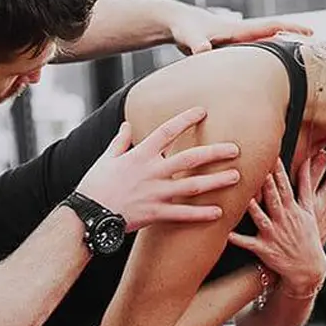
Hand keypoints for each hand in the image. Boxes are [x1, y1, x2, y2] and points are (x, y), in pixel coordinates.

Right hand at [77, 107, 240, 232]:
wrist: (88, 214)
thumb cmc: (95, 186)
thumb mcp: (106, 159)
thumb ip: (120, 141)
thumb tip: (126, 126)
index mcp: (140, 154)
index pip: (167, 130)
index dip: (186, 119)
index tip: (203, 111)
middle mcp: (152, 171)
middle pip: (190, 159)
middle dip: (215, 152)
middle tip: (236, 149)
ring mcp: (156, 193)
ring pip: (192, 186)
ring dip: (216, 181)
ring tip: (237, 177)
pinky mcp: (155, 214)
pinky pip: (183, 214)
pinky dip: (201, 214)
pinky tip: (219, 213)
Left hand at [166, 4, 312, 55]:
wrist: (177, 22)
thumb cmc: (183, 28)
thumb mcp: (190, 37)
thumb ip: (197, 44)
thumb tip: (204, 50)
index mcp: (237, 31)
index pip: (270, 27)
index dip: (291, 29)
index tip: (310, 32)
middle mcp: (241, 33)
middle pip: (273, 34)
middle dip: (293, 36)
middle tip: (315, 44)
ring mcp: (236, 40)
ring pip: (264, 44)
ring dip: (281, 48)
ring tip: (299, 59)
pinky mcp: (229, 48)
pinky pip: (252, 53)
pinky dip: (263, 58)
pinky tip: (269, 69)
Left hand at [228, 151, 325, 298]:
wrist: (309, 268)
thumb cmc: (308, 237)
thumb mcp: (310, 210)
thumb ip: (306, 184)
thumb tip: (307, 161)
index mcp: (293, 209)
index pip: (285, 185)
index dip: (278, 170)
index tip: (271, 154)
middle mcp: (283, 220)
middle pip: (273, 198)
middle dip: (265, 183)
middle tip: (255, 166)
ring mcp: (273, 235)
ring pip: (261, 218)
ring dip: (252, 208)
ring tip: (242, 196)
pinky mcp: (265, 250)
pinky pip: (249, 244)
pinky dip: (238, 239)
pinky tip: (227, 233)